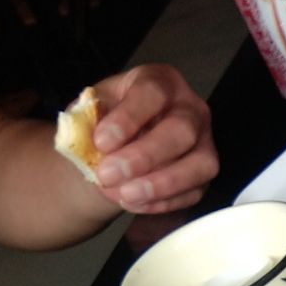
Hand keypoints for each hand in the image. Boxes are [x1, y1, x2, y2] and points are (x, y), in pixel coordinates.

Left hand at [90, 64, 217, 214]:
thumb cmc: (108, 123)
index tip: (100, 142)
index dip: (128, 119)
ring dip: (161, 184)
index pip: (152, 94)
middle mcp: (191, 109)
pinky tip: (134, 203)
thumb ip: (86, 119)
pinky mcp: (205, 175)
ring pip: (200, 164)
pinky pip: (194, 191)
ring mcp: (204, 143)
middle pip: (181, 130)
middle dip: (144, 156)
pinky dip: (163, 201)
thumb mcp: (90, 111)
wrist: (116, 148)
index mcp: (161, 82)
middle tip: (107, 174)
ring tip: (124, 195)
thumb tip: (80, 137)